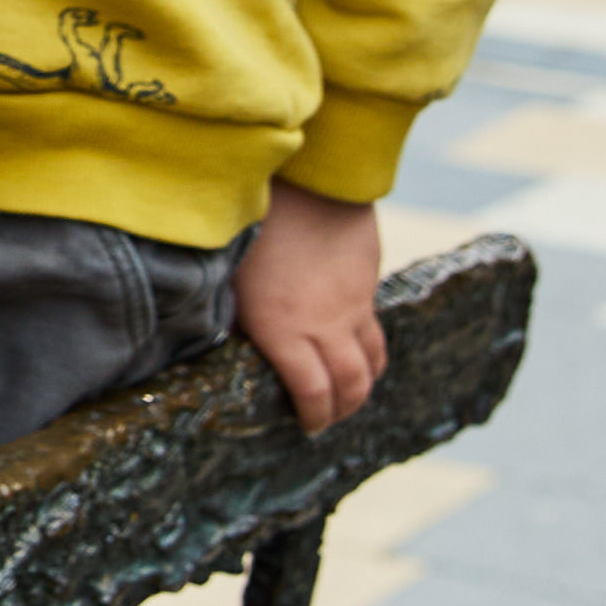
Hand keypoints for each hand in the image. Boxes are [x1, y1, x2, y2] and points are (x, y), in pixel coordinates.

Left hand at [236, 183, 386, 435]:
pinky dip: (370, 350)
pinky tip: (354, 349)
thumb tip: (233, 347)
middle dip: (342, 410)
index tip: (306, 426)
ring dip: (363, 384)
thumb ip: (237, 319)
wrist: (307, 179)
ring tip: (347, 393)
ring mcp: (352, 305)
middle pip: (351, 385)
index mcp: (283, 329)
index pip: (312, 392)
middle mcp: (324, 324)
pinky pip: (375, 329)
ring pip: (373, 362)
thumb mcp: (230, 278)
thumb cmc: (252, 226)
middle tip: (327, 419)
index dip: (313, 416)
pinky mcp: (367, 284)